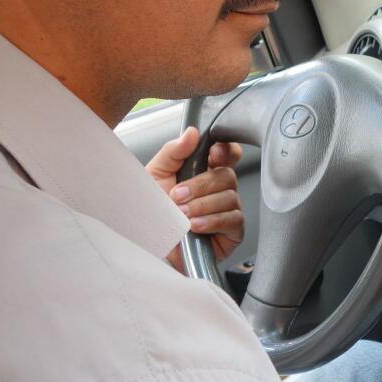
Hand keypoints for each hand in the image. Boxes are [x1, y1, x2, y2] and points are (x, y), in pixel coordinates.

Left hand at [146, 126, 244, 270]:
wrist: (148, 248)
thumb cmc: (150, 214)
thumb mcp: (155, 175)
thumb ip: (173, 151)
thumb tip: (192, 132)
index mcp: (204, 172)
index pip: (228, 154)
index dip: (225, 151)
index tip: (212, 154)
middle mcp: (218, 190)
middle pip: (227, 175)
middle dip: (201, 185)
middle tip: (178, 195)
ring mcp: (227, 210)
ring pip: (230, 197)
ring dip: (203, 205)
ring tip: (181, 215)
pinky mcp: (232, 232)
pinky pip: (233, 219)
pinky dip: (212, 220)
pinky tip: (195, 226)